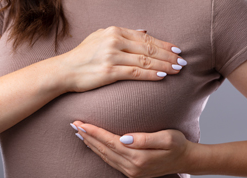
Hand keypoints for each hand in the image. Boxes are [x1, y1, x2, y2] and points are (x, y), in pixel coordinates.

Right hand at [59, 26, 186, 92]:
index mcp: (115, 31)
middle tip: (182, 61)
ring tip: (177, 70)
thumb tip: (144, 31)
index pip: (146, 38)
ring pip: (145, 60)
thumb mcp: (100, 37)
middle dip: (168, 55)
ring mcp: (112, 55)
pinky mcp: (109, 71)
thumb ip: (122, 34)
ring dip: (164, 65)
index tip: (176, 50)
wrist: (64, 70)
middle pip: (149, 48)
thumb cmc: (83, 56)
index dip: (163, 44)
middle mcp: (115, 40)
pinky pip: (136, 72)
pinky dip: (151, 74)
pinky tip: (162, 76)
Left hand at [71, 121, 191, 177]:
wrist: (185, 159)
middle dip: (88, 137)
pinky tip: (94, 146)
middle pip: (104, 150)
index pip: (110, 142)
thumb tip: (124, 138)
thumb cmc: (177, 145)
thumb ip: (145, 139)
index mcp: (139, 157)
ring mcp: (131, 172)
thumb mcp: (167, 138)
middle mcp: (132, 167)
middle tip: (74, 125)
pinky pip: (111, 162)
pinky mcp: (132, 173)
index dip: (95, 132)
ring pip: (105, 157)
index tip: (81, 123)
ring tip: (80, 134)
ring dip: (91, 145)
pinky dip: (100, 152)